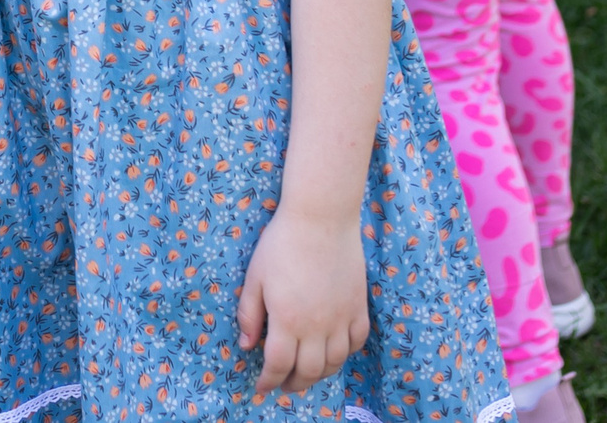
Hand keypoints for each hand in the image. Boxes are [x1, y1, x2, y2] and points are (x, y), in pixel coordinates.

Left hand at [236, 206, 369, 397]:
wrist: (321, 218)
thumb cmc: (281, 244)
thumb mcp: (255, 278)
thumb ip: (249, 314)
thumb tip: (246, 346)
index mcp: (287, 320)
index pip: (278, 364)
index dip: (268, 381)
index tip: (262, 387)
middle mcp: (317, 326)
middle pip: (308, 371)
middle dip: (294, 384)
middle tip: (284, 384)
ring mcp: (342, 318)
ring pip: (335, 362)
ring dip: (319, 374)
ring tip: (306, 372)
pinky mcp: (359, 308)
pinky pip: (357, 342)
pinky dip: (345, 354)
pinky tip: (333, 351)